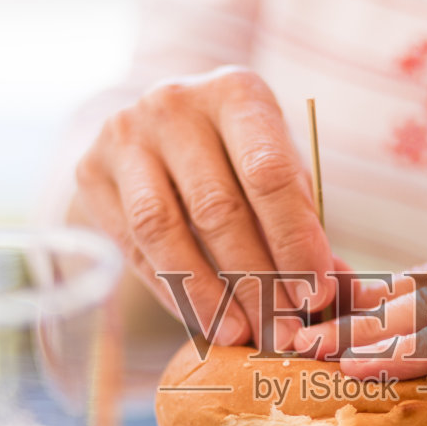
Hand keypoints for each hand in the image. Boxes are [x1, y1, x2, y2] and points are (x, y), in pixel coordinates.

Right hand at [72, 67, 334, 347]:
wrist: (164, 125)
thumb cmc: (238, 152)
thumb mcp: (279, 167)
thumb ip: (304, 221)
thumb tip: (335, 290)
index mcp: (235, 92)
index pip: (267, 173)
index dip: (294, 240)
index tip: (317, 293)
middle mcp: (173, 104)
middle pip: (216, 208)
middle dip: (255, 279)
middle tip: (282, 327)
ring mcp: (124, 135)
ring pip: (162, 231)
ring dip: (206, 294)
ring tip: (238, 333)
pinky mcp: (91, 171)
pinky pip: (133, 247)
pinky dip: (171, 291)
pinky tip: (202, 320)